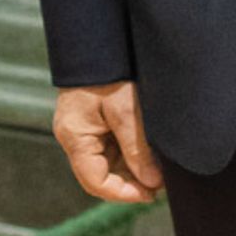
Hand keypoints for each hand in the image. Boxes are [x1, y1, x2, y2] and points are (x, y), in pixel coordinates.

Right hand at [54, 82, 163, 203]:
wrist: (98, 41)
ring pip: (107, 163)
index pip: (95, 182)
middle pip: (100, 175)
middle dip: (130, 183)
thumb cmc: (109, 72)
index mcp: (74, 137)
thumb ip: (138, 150)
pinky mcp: (92, 122)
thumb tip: (153, 183)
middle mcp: (74, 137)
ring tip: (159, 170)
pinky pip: (110, 148)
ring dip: (131, 170)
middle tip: (161, 185)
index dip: (123, 194)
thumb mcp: (126, 111)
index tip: (150, 194)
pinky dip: (129, 155)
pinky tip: (149, 154)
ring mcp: (82, 130)